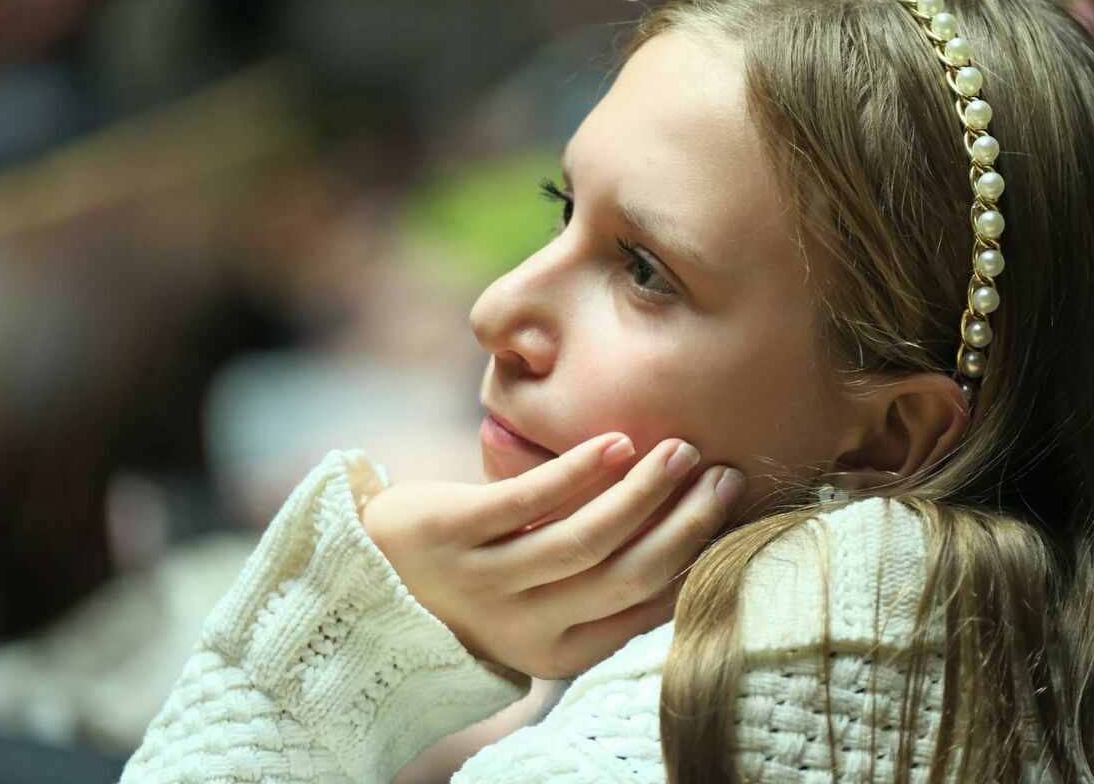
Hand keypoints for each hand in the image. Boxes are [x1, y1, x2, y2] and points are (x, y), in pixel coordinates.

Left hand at [359, 433, 744, 678]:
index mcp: (553, 651)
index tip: (729, 510)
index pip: (642, 608)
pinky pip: (526, 501)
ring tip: (680, 451)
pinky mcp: (448, 533)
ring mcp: (482, 581)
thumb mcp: (535, 601)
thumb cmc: (471, 581)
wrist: (364, 572)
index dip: (693, 557)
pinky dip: (578, 472)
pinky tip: (617, 443)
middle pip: (625, 576)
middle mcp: (521, 627)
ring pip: (583, 541)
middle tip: (724, 475)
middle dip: (685, 524)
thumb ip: (595, 584)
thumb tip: (687, 539)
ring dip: (642, 494)